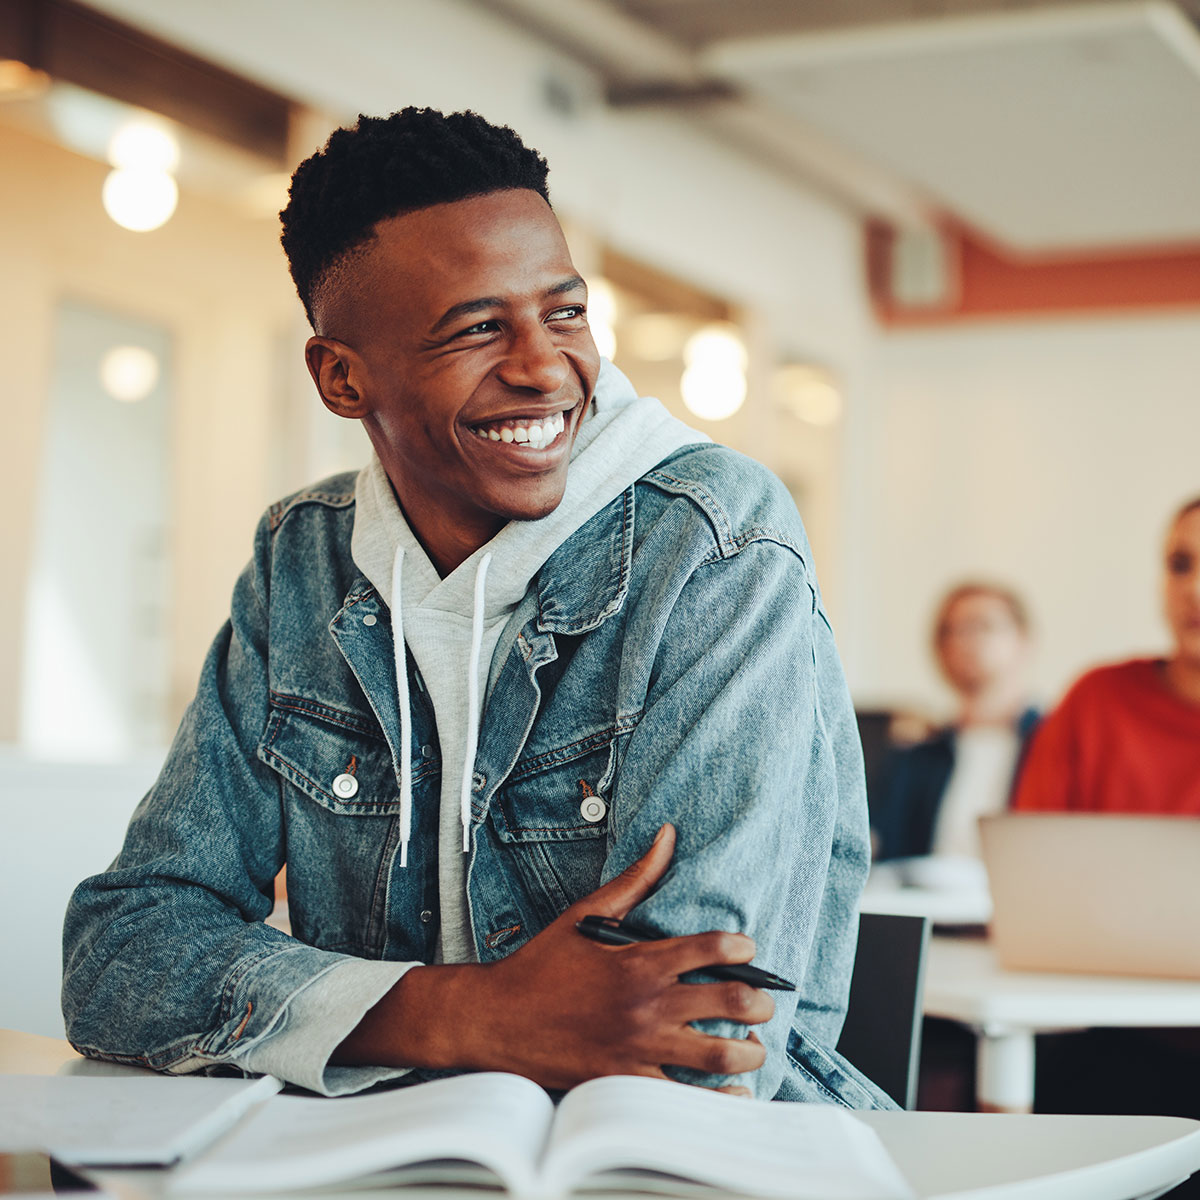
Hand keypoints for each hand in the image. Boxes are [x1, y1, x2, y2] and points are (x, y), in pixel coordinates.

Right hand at [460, 824, 773, 1089]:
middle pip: (732, 1001)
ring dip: (749, 1050)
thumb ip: (634, 879)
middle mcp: (646, 1005)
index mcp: (639, 961)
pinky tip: (730, 1087)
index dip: (743, 948)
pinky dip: (718, 1095)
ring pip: (720, 1053)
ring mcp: (639, 1047)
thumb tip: (667, 836)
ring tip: (751, 1044)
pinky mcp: (627, 1083)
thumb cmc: (541, 966)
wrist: (495, 1020)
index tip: (748, 950)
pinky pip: (687, 1097)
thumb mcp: (585, 915)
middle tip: (763, 1001)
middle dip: (761, 1001)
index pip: (714, 948)